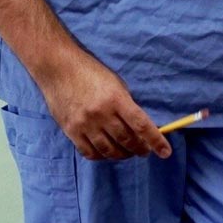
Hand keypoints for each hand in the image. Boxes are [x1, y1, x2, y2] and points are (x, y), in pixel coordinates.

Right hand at [36, 51, 170, 160]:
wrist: (57, 67)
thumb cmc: (89, 72)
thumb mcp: (115, 83)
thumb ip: (126, 106)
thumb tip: (141, 129)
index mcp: (116, 99)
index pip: (141, 125)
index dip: (156, 141)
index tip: (165, 152)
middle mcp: (101, 114)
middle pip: (127, 141)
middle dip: (139, 149)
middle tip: (144, 150)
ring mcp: (85, 124)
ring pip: (110, 150)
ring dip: (122, 155)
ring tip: (127, 152)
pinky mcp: (71, 130)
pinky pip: (90, 152)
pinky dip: (102, 156)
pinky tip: (107, 152)